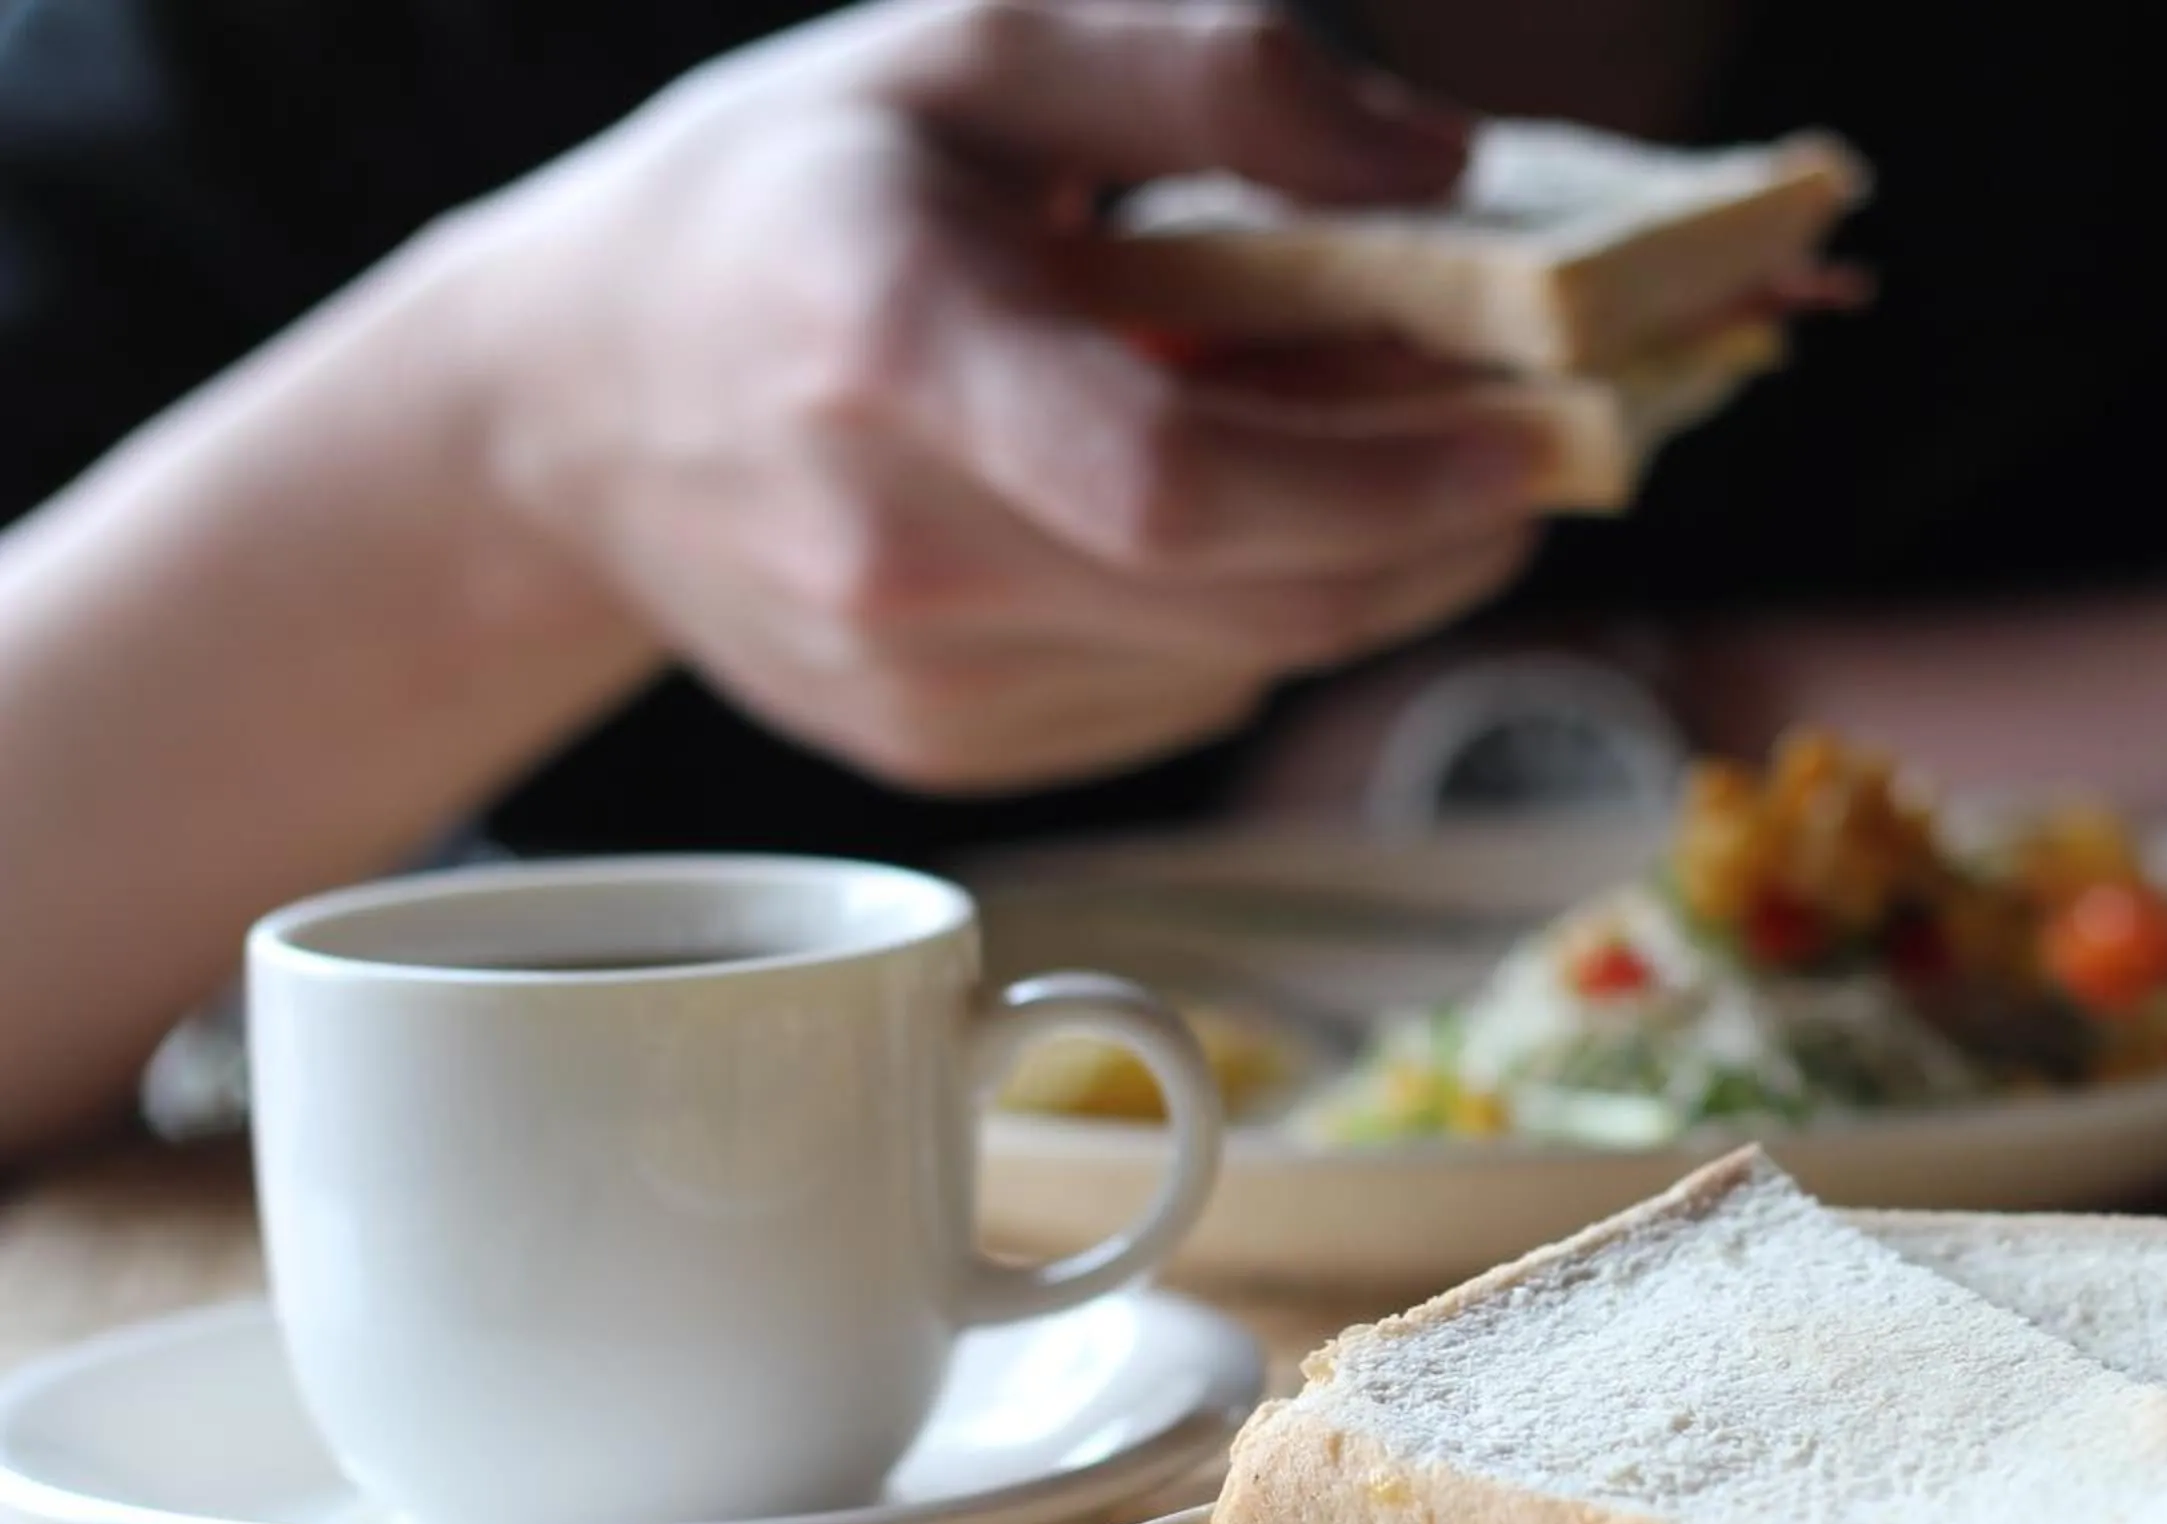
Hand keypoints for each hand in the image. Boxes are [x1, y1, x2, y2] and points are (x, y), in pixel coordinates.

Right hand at [450, 0, 1544, 792]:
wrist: (563, 404)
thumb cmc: (784, 198)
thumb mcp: (968, 46)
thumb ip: (1208, 75)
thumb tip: (1437, 170)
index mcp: (893, 346)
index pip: (1178, 480)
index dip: (1383, 478)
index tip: (1531, 432)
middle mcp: (897, 551)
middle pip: (1252, 599)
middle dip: (1437, 529)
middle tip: (1543, 438)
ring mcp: (915, 682)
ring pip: (1240, 664)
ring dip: (1369, 571)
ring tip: (1410, 451)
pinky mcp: (939, 751)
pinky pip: (1178, 700)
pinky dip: (1261, 615)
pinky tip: (1251, 516)